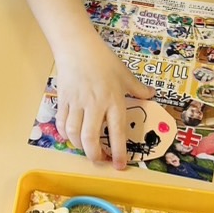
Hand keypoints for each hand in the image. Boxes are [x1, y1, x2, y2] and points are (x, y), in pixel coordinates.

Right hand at [52, 34, 154, 170]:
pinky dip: (65, 134)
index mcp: (113, 100)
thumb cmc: (103, 60)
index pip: (117, 132)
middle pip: (90, 138)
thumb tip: (151, 95)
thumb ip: (137, 88)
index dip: (119, 152)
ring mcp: (76, 103)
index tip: (120, 166)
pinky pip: (62, 123)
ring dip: (79, 146)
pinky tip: (71, 136)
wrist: (77, 47)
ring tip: (86, 149)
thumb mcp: (124, 73)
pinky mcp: (63, 100)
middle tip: (100, 161)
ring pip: (74, 133)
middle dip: (94, 155)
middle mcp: (94, 105)